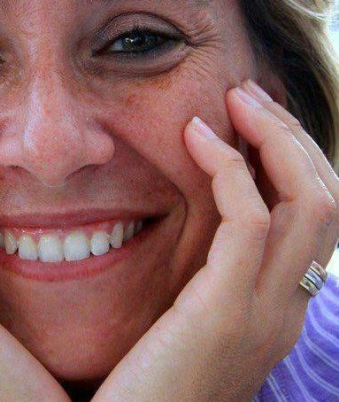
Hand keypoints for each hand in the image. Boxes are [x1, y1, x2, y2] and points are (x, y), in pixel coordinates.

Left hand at [92, 80, 337, 401]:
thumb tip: (196, 217)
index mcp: (278, 305)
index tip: (253, 117)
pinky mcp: (225, 311)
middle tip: (248, 94)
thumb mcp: (190, 317)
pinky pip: (248, 219)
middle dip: (290, 136)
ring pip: (307, 200)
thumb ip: (207, 273)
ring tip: (234, 98)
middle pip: (324, 198)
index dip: (292, 157)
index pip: (313, 216)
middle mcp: (288, 307)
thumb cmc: (147, 379)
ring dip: (274, 138)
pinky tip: (195, 136)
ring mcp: (266, 311)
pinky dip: (229, 167)